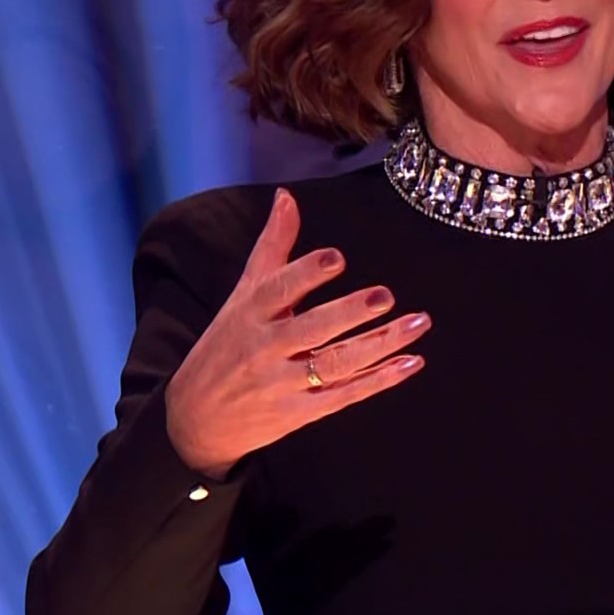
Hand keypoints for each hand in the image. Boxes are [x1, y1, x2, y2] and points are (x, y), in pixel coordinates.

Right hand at [164, 187, 431, 478]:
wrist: (196, 419)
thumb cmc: (227, 344)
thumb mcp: (243, 295)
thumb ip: (271, 246)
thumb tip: (286, 196)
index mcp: (250, 314)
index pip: (277, 290)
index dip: (305, 274)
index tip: (335, 257)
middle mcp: (265, 348)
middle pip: (312, 329)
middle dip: (349, 312)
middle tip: (386, 295)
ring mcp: (283, 384)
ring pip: (337, 363)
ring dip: (380, 345)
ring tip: (418, 322)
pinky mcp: (299, 413)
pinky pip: (344, 396)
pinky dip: (378, 380)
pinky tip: (410, 363)